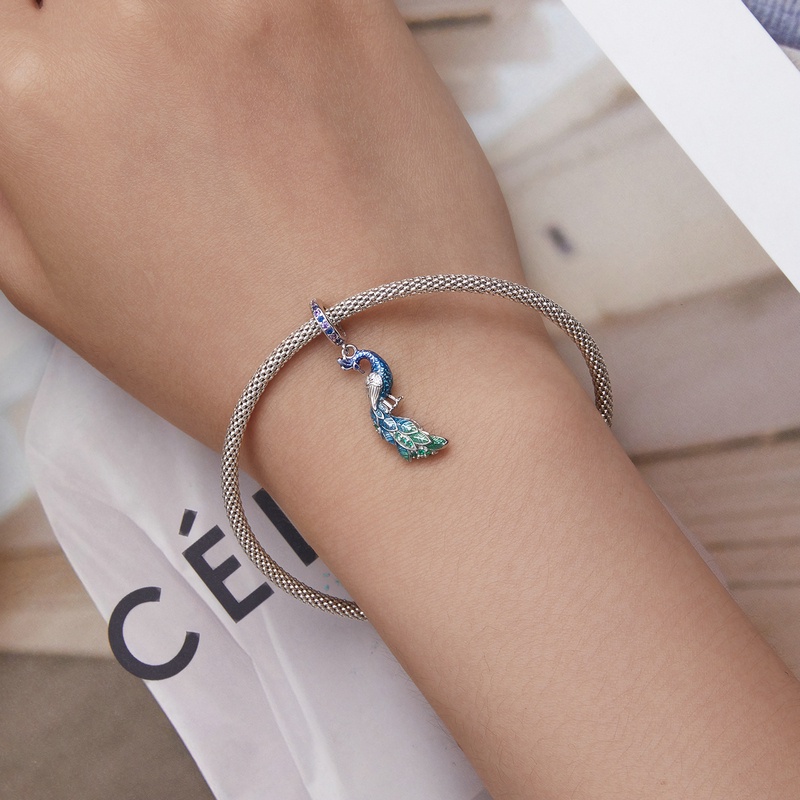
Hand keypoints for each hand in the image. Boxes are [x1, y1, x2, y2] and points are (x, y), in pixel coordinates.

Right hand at [0, 0, 525, 444]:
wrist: (382, 368)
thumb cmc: (223, 355)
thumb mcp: (50, 286)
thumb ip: (9, 166)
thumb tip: (20, 93)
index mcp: (36, 93)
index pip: (18, 16)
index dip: (56, 53)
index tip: (103, 96)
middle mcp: (129, 20)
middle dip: (126, 41)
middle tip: (185, 118)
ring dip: (212, 37)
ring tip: (257, 121)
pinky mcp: (349, 3)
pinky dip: (290, 33)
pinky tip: (309, 105)